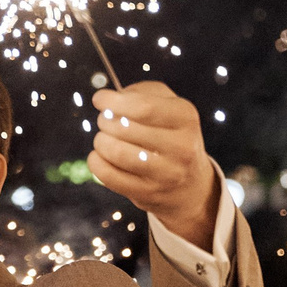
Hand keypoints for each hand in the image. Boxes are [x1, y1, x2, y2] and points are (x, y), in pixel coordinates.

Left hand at [86, 80, 218, 249]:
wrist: (190, 184)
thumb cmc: (170, 134)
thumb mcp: (168, 105)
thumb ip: (141, 92)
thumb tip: (109, 99)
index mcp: (186, 117)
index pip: (143, 107)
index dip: (114, 102)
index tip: (99, 100)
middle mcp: (181, 146)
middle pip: (126, 129)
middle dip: (105, 122)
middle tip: (104, 122)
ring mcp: (167, 173)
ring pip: (117, 153)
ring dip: (100, 142)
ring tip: (102, 139)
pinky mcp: (149, 193)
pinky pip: (111, 177)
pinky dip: (97, 163)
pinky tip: (98, 157)